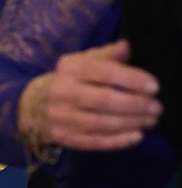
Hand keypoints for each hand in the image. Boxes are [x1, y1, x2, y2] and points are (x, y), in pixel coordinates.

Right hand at [17, 40, 161, 153]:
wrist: (31, 106)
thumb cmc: (68, 81)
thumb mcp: (82, 62)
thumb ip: (106, 55)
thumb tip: (126, 46)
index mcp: (69, 69)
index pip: (104, 72)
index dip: (131, 79)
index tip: (154, 86)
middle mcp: (63, 92)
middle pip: (103, 100)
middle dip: (135, 105)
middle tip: (156, 107)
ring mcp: (60, 117)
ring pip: (101, 123)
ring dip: (130, 123)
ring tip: (150, 121)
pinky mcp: (62, 137)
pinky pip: (93, 141)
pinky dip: (117, 141)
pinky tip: (136, 136)